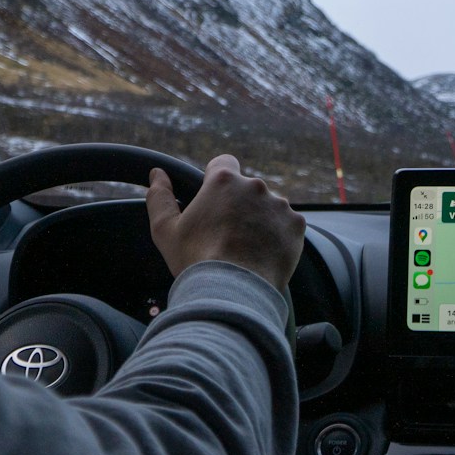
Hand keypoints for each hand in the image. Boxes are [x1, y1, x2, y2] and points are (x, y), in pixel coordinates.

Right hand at [146, 155, 305, 288]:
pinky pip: (287, 224)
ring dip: (260, 219)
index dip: (217, 180)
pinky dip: (278, 235)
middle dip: (239, 204)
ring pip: (268, 206)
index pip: (223, 163)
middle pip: (247, 188)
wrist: (234, 291)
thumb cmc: (197, 261)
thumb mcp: (166, 230)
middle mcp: (255, 186)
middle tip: (227, 234)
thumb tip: (157, 174)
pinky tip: (263, 253)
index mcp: (224, 181)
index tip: (214, 200)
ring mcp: (279, 205)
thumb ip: (160, 197)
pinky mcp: (296, 225)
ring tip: (246, 247)